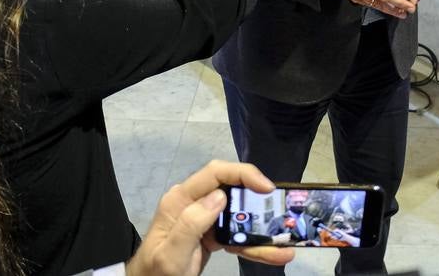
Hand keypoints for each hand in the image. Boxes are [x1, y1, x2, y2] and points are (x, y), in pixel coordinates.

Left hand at [126, 160, 294, 275]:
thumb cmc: (154, 272)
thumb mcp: (171, 254)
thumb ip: (191, 224)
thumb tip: (220, 196)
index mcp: (181, 200)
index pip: (216, 173)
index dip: (243, 174)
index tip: (266, 187)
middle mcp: (193, 203)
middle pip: (233, 191)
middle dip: (259, 202)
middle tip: (280, 213)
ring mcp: (203, 219)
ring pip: (239, 216)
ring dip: (262, 230)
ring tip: (283, 245)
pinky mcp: (211, 235)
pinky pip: (237, 235)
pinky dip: (255, 246)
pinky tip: (273, 254)